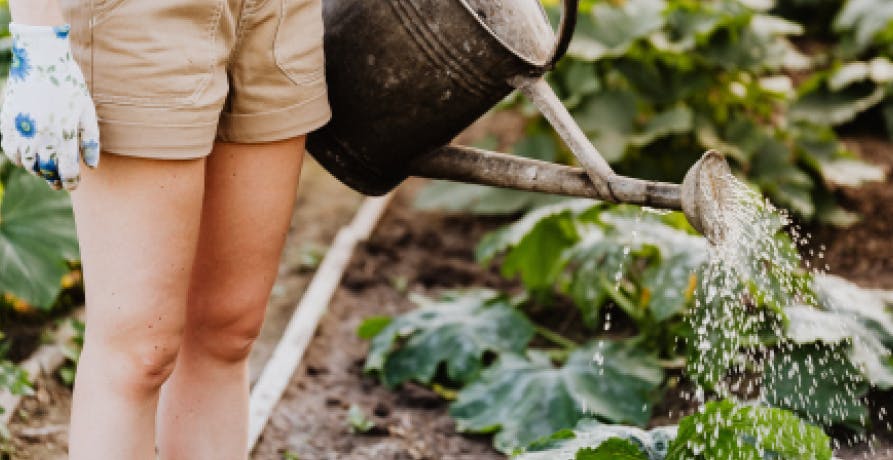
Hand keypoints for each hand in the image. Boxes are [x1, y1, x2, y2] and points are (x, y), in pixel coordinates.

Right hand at [0, 22, 99, 189]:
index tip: (73, 185)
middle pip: (46, 171)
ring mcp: (21, 130)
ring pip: (27, 164)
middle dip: (54, 180)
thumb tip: (92, 166)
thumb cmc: (69, 84)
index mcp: (63, 134)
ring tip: (45, 171)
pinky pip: (10, 150)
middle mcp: (40, 136)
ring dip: (37, 170)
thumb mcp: (87, 110)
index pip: (67, 171)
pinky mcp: (6, 122)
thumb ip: (90, 140)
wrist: (40, 58)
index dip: (71, 182)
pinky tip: (28, 157)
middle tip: (59, 183)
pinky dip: (19, 158)